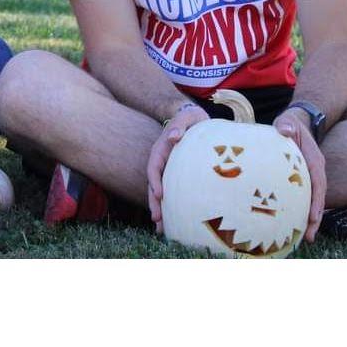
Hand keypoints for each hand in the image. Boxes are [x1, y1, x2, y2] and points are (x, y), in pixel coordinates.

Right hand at [147, 103, 209, 232]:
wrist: (193, 119)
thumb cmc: (191, 118)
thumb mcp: (187, 118)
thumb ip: (180, 125)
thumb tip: (174, 137)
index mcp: (161, 148)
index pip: (154, 166)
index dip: (155, 180)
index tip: (159, 195)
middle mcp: (162, 161)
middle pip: (153, 184)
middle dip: (154, 202)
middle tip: (157, 220)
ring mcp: (168, 169)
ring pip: (160, 191)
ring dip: (159, 209)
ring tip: (161, 228)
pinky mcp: (176, 175)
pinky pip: (171, 191)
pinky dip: (169, 206)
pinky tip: (172, 222)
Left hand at [273, 108, 326, 242]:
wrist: (297, 123)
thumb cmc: (290, 124)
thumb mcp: (288, 121)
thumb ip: (286, 125)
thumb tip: (285, 130)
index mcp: (314, 159)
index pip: (318, 181)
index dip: (316, 199)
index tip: (312, 216)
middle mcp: (316, 170)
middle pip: (318, 196)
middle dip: (315, 217)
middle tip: (309, 236)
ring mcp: (311, 176)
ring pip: (312, 199)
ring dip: (310, 218)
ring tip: (305, 238)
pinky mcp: (303, 180)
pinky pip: (305, 197)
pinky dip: (302, 210)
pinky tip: (295, 224)